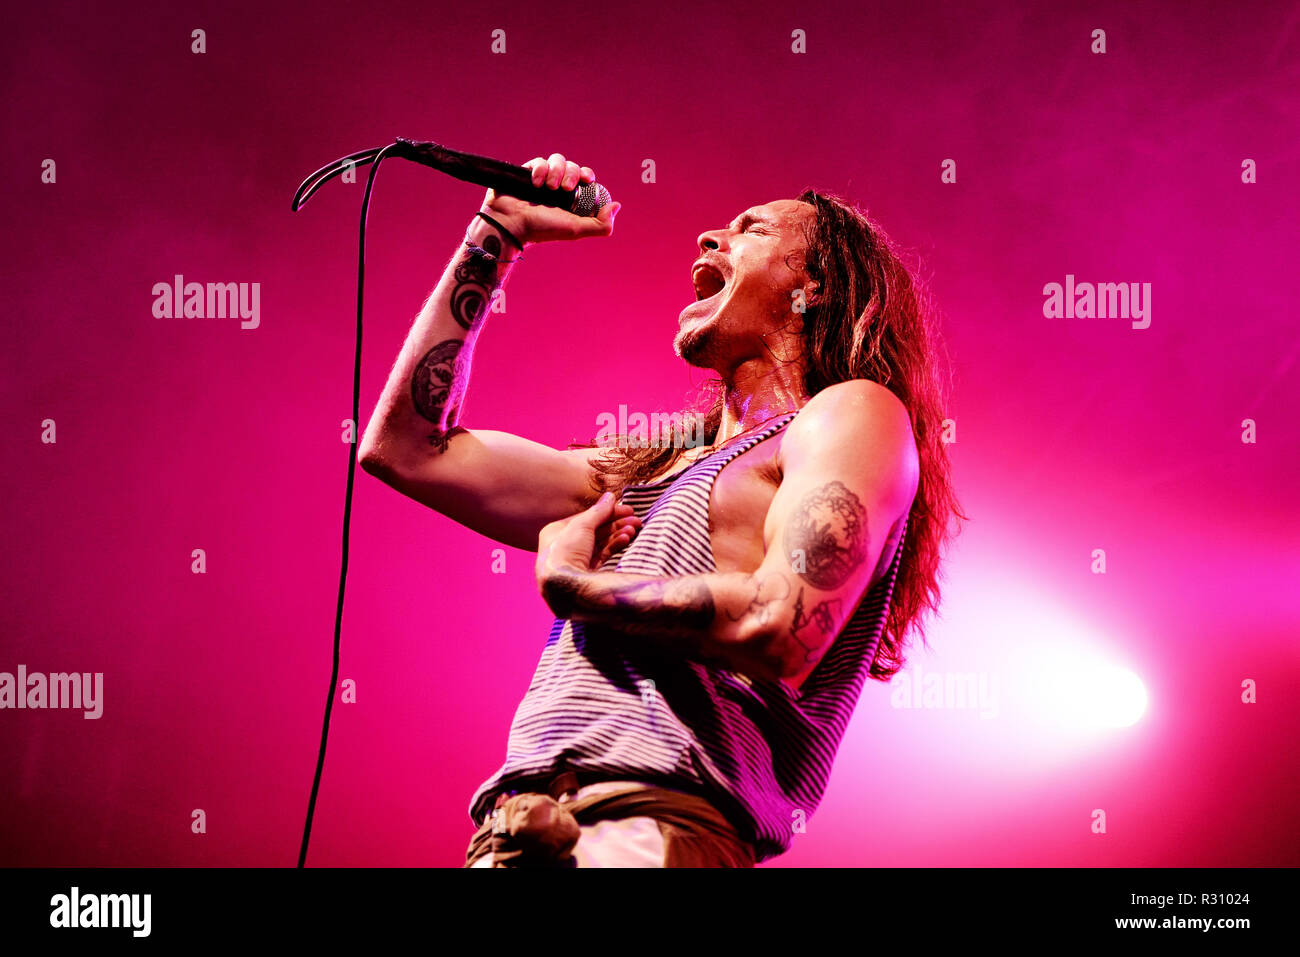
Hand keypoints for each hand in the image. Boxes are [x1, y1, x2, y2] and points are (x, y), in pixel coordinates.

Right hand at [482, 152, 620, 245]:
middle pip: (572, 166)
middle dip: (571, 173)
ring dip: (556, 170)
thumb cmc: (543, 229)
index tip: (588, 180)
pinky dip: (540, 170)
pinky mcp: (525, 173)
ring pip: (557, 160)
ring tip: (549, 188)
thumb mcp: (576, 230)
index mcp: (570, 199)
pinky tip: (535, 184)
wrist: (512, 224)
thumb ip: (601, 224)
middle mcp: (556, 187)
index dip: (588, 175)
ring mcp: (541, 179)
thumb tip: (617, 206)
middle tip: (565, 188)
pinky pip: (539, 161)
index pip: (584, 178)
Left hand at [536, 491, 640, 590]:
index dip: (606, 512)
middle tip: (636, 519)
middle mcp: (564, 546)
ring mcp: (576, 561)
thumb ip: (598, 511)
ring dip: (618, 534)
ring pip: (601, 543)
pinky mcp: (586, 574)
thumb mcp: (582, 526)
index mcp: (555, 532)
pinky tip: (627, 539)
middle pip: (595, 530)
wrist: (564, 589)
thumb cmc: (565, 554)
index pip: (586, 518)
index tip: (625, 508)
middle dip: (616, 524)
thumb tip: (610, 496)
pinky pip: (603, 556)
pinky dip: (615, 546)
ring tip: (635, 528)